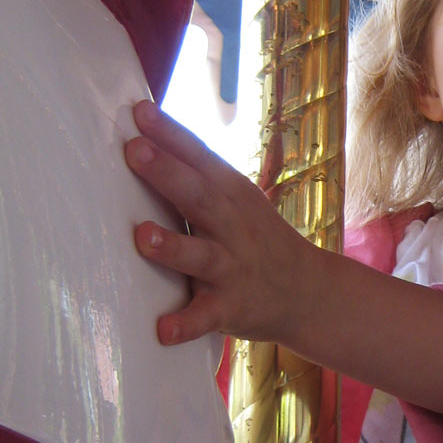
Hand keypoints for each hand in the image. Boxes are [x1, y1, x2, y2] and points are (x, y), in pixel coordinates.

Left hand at [125, 104, 442, 421]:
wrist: (308, 292)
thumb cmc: (255, 239)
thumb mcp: (238, 201)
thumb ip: (198, 176)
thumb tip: (144, 138)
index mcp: (232, 195)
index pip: (200, 158)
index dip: (171, 134)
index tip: (139, 111)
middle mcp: (233, 227)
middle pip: (199, 197)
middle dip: (167, 173)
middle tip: (133, 151)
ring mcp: (233, 268)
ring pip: (200, 256)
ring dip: (172, 246)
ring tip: (142, 237)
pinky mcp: (231, 307)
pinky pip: (207, 317)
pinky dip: (186, 324)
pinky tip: (162, 330)